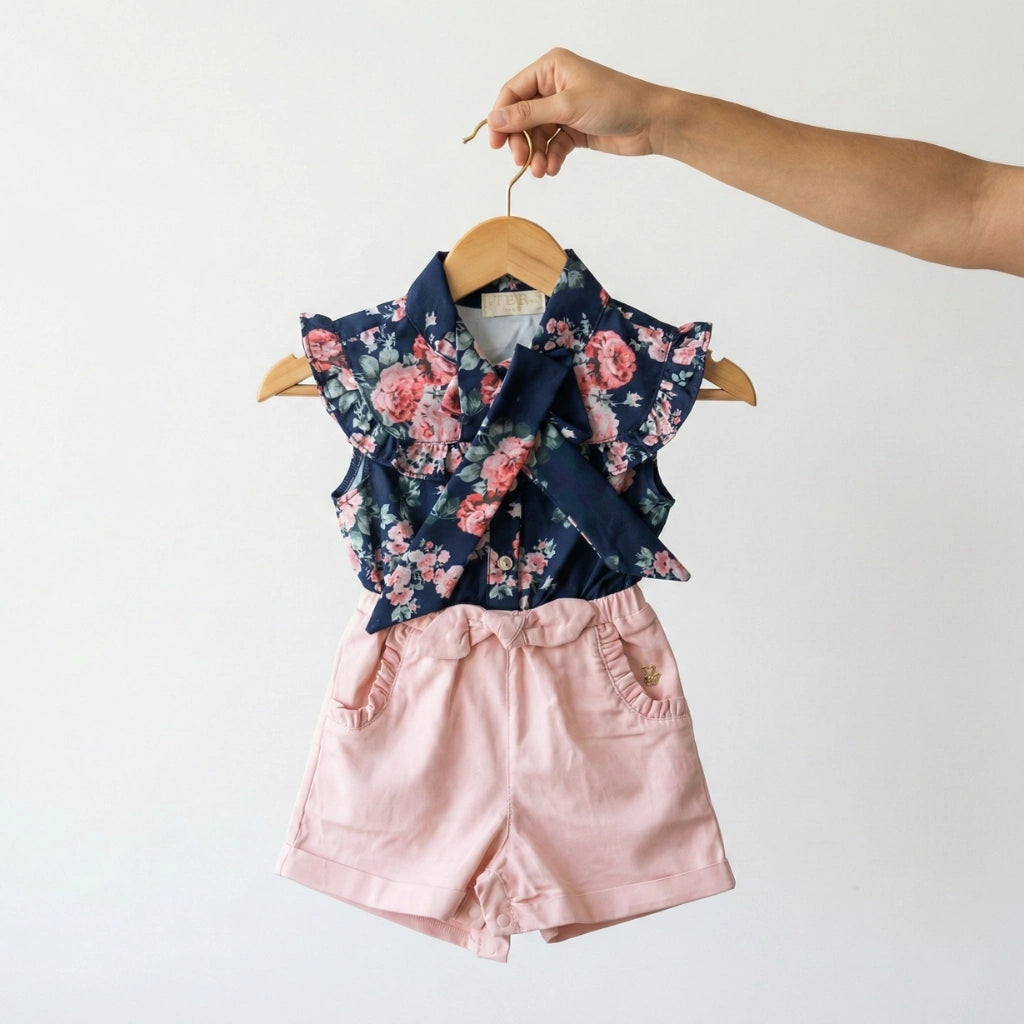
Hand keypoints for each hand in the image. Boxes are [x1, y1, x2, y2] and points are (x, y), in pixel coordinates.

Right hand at [487, 48, 665, 175]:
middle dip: (521, 140)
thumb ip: (529, 114)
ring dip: (536, 154)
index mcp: (552, 68)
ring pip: (538, 135)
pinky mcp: (575, 129)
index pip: (514, 91)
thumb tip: (496, 119)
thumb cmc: (616, 102)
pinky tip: (552, 169)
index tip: (495, 142)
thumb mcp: (567, 106)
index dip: (502, 117)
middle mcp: (555, 86)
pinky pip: (553, 145)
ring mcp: (565, 109)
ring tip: (539, 171)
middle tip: (520, 161)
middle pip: (523, 116)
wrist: (650, 122)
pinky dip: (550, 158)